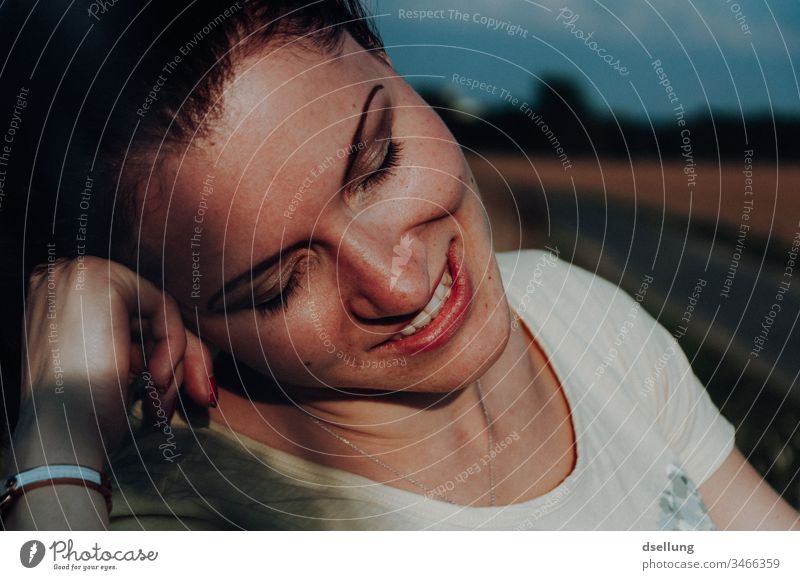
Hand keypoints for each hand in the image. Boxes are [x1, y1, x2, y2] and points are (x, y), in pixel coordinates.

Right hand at [18, 254, 214, 453]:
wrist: (60, 440)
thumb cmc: (84, 419)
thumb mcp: (115, 371)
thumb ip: (143, 347)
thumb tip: (193, 360)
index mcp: (59, 301)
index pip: (132, 317)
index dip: (164, 354)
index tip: (185, 394)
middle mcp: (62, 278)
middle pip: (148, 313)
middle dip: (183, 359)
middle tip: (203, 397)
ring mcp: (77, 273)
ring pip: (160, 311)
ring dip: (176, 363)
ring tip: (162, 404)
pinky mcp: (100, 278)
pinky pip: (163, 306)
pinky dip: (172, 346)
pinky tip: (157, 380)